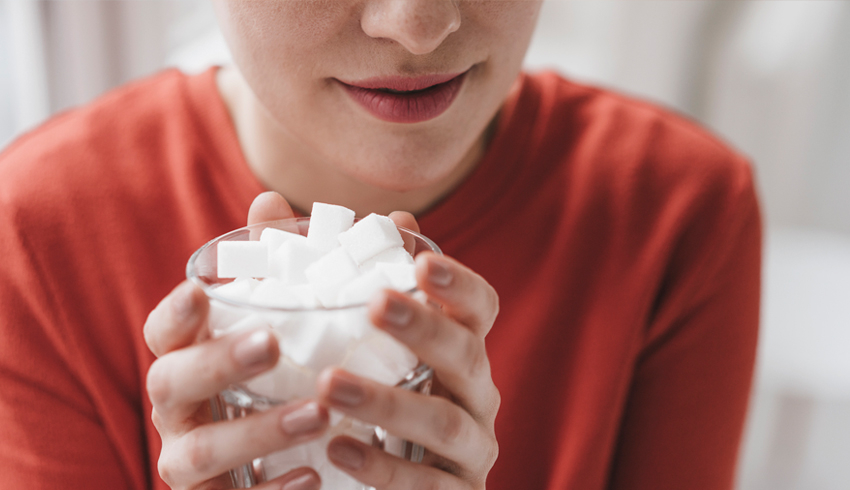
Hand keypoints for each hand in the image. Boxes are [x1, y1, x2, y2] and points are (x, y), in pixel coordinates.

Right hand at [145, 192, 329, 489]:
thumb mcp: (281, 322)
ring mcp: (192, 460)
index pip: (163, 332)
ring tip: (318, 413)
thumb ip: (277, 266)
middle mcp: (180, 408)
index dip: (176, 313)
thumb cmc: (276, 376)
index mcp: (189, 357)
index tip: (201, 292)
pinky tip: (314, 475)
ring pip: (198, 452)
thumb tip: (273, 197)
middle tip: (271, 344)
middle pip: (170, 384)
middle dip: (216, 363)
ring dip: (256, 431)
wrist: (283, 460)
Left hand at [316, 217, 501, 487]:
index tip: (421, 259)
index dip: (459, 283)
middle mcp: (474, 393)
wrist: (372, 489)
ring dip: (390, 402)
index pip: (479, 307)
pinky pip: (428, 487)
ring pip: (444, 422)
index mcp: (457, 349)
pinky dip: (384, 469)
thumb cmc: (365, 396)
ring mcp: (470, 449)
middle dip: (427, 328)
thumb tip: (268, 202)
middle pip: (468, 355)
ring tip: (332, 385)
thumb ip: (311, 275)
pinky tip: (340, 450)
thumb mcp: (344, 337)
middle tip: (377, 304)